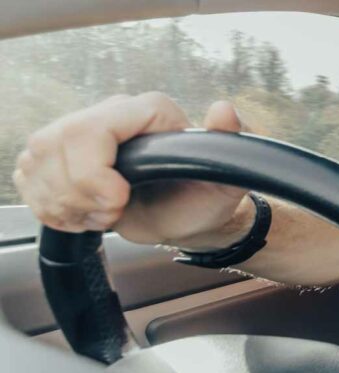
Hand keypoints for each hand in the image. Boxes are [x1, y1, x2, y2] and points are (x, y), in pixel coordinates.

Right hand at [13, 93, 248, 246]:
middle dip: (77, 192)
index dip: (93, 173)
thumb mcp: (226, 176)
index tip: (118, 201)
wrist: (189, 216)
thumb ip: (231, 143)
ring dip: (63, 201)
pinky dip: (49, 206)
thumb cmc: (206, 195)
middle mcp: (110, 116)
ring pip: (37, 159)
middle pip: (56, 143)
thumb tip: (224, 111)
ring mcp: (81, 135)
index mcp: (147, 112)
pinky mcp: (61, 158)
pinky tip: (81, 215)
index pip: (90, 129)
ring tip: (102, 215)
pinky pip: (29, 175)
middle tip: (111, 213)